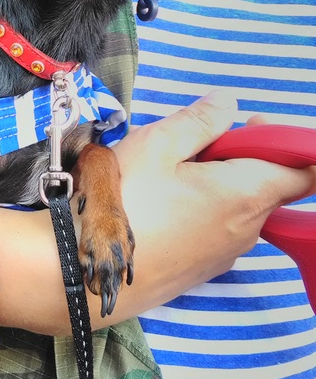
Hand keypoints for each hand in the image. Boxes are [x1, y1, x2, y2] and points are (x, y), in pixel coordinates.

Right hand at [0, 90, 315, 334]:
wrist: (84, 274)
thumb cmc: (123, 203)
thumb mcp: (157, 145)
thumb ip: (202, 120)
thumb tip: (230, 104)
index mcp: (245, 193)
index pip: (302, 169)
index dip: (285, 140)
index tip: (247, 126)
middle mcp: (247, 228)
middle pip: (269, 183)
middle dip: (242, 155)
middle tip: (192, 143)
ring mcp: (226, 253)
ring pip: (243, 205)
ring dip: (221, 181)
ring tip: (169, 174)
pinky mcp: (205, 268)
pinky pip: (222, 227)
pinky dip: (207, 206)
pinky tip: (162, 203)